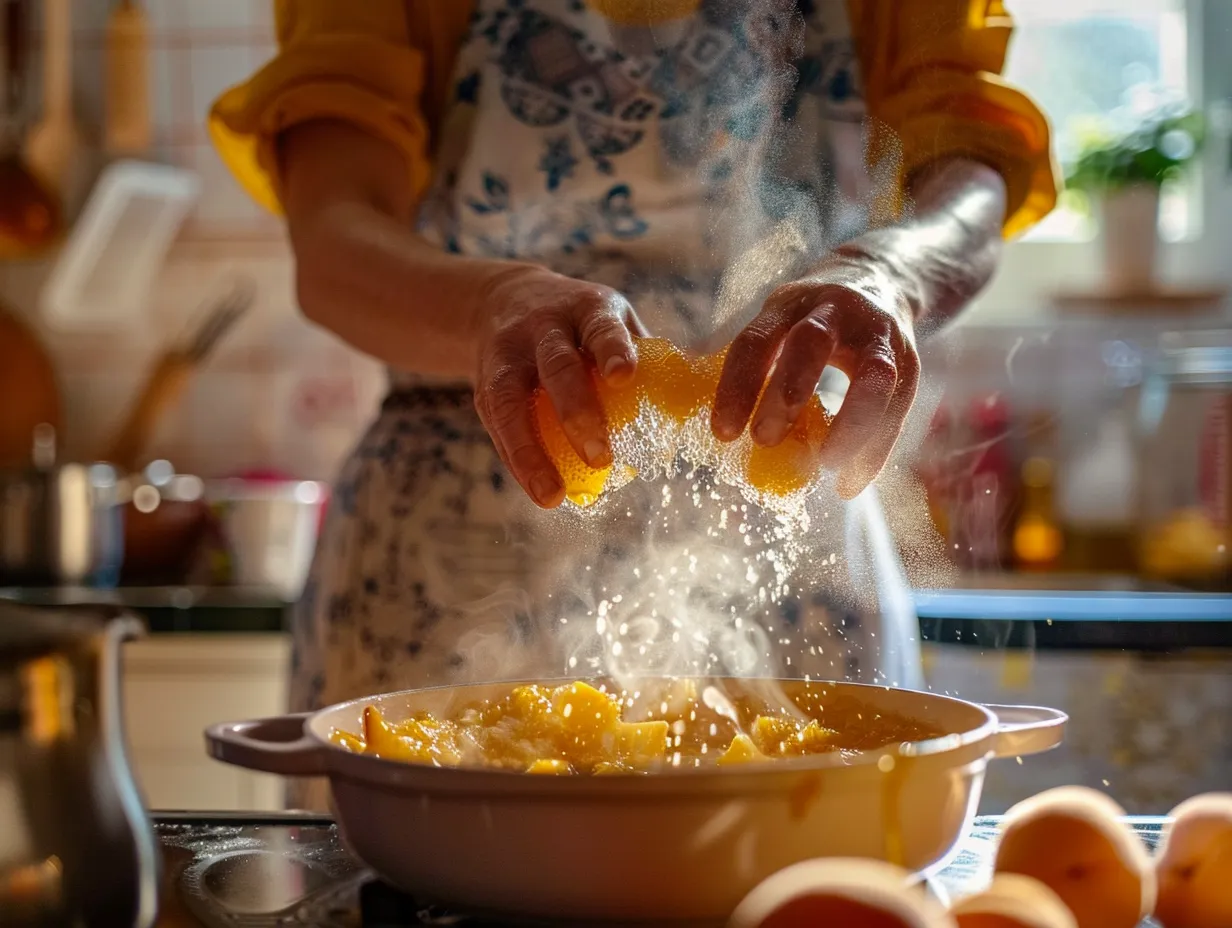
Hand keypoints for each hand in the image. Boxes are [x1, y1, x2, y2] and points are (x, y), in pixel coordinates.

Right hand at [473, 267, 641, 507]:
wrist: (503, 300)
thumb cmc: (579, 323)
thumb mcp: (608, 319)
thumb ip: (641, 354)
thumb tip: (688, 403)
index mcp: (587, 309)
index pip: (601, 328)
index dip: (612, 351)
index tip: (625, 378)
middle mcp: (543, 327)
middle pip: (556, 367)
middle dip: (577, 412)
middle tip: (600, 457)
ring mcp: (507, 355)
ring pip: (510, 401)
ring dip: (531, 451)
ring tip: (553, 494)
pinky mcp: (484, 384)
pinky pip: (496, 425)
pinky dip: (517, 460)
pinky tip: (538, 491)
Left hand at [711, 239, 921, 499]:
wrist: (882, 279)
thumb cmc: (813, 320)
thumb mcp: (781, 322)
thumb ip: (760, 367)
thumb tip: (727, 436)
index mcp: (789, 303)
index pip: (757, 340)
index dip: (737, 386)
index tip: (723, 434)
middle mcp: (836, 310)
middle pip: (811, 343)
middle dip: (787, 394)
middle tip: (764, 441)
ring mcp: (879, 332)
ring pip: (873, 375)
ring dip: (850, 424)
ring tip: (826, 464)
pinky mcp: (909, 359)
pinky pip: (897, 405)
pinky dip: (875, 448)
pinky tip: (850, 483)